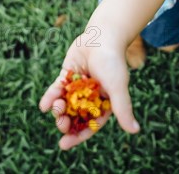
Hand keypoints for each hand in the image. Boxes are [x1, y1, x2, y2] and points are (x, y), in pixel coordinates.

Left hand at [39, 33, 140, 149]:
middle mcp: (90, 96)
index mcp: (104, 102)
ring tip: (56, 108)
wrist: (103, 35)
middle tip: (60, 123)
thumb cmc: (113, 61)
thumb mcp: (118, 87)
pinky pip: (57, 89)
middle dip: (66, 122)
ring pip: (65, 103)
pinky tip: (43, 105)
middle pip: (75, 116)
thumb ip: (123, 108)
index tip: (64, 144)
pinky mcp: (68, 74)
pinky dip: (50, 97)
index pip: (90, 124)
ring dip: (58, 109)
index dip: (78, 136)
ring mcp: (78, 86)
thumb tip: (135, 131)